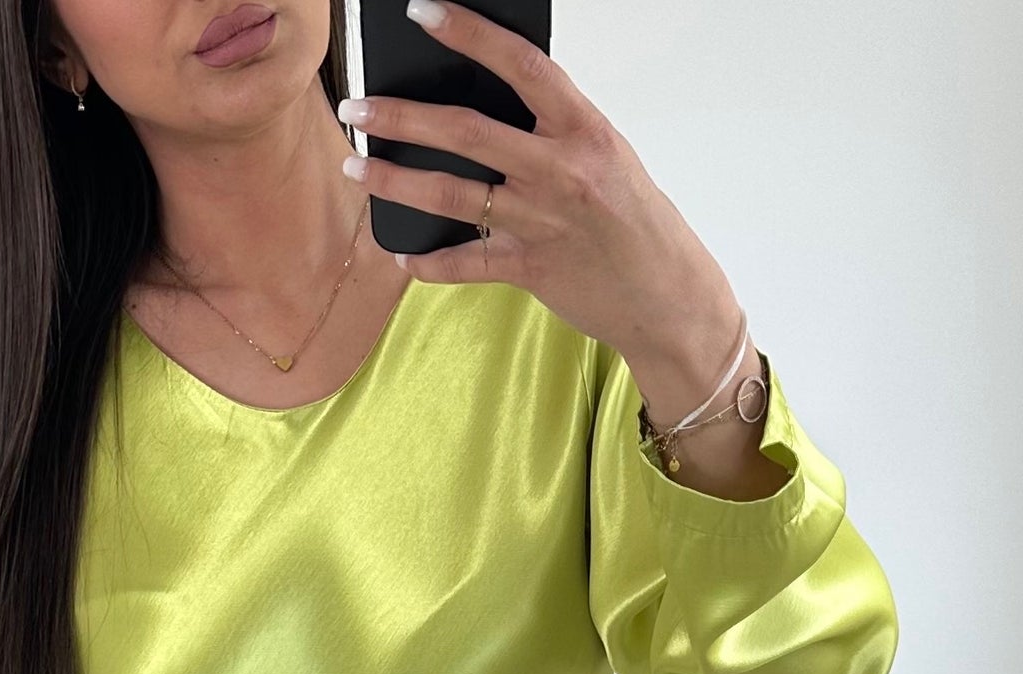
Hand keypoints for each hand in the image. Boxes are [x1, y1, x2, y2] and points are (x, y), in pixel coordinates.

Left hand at [337, 1, 754, 441]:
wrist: (667, 296)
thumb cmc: (635, 220)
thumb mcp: (603, 156)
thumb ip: (551, 130)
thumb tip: (488, 106)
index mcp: (584, 129)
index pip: (521, 66)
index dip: (469, 34)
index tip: (423, 13)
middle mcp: (560, 171)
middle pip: (468, 132)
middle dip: (403, 116)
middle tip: (357, 106)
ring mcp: (542, 223)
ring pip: (453, 195)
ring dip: (395, 180)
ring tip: (356, 165)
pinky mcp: (531, 271)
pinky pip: (468, 264)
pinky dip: (431, 263)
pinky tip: (402, 257)